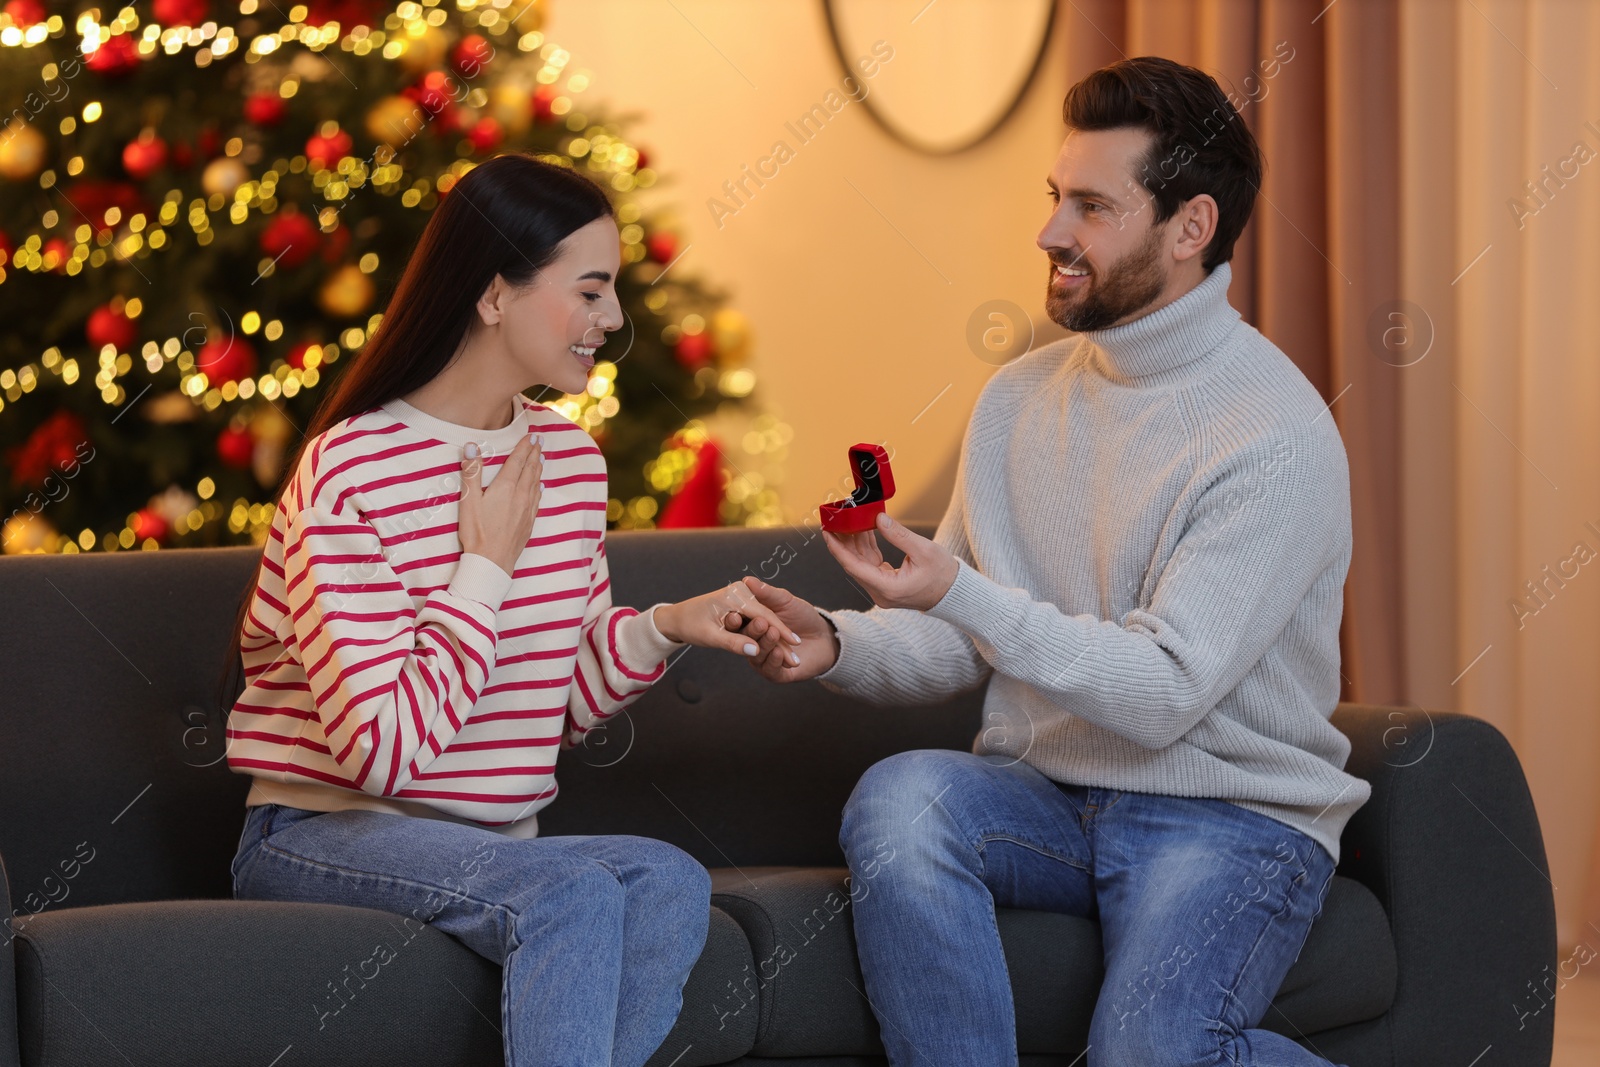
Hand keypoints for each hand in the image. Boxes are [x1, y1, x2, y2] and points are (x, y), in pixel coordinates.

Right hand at [458, 433, 541, 576]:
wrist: (492, 561)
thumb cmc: (477, 532)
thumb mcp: (468, 500)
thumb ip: (471, 472)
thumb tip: (473, 446)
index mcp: (506, 487)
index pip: (518, 461)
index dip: (524, 446)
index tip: (531, 435)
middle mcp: (521, 495)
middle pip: (530, 469)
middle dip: (534, 453)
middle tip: (539, 440)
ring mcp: (527, 509)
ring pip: (536, 482)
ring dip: (538, 467)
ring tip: (541, 457)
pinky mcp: (529, 522)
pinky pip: (537, 498)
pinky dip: (539, 487)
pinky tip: (540, 486)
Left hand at [655, 580, 805, 659]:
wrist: (678, 617)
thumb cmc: (690, 625)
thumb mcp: (709, 636)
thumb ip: (733, 643)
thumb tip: (754, 652)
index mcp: (735, 594)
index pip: (764, 615)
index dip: (780, 633)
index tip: (794, 649)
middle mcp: (742, 591)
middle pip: (769, 618)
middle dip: (784, 639)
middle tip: (797, 659)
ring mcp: (744, 595)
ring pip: (767, 620)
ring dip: (779, 639)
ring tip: (794, 656)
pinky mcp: (743, 603)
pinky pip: (761, 620)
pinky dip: (770, 634)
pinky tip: (782, 647)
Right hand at [732, 576, 839, 682]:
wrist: (825, 637)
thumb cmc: (803, 616)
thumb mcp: (786, 601)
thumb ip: (767, 593)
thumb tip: (748, 580)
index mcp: (750, 625)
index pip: (737, 624)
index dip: (735, 620)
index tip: (736, 615)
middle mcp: (752, 644)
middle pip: (745, 640)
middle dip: (752, 632)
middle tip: (761, 623)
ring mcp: (763, 660)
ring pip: (756, 655)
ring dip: (765, 644)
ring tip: (775, 634)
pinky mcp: (775, 674)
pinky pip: (769, 670)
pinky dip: (773, 661)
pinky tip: (778, 653)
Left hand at [823, 512, 957, 610]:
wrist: (955, 592)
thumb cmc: (944, 574)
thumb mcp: (924, 551)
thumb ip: (898, 535)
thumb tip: (878, 518)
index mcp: (887, 588)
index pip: (854, 567)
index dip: (837, 548)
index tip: (827, 532)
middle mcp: (881, 593)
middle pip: (854, 564)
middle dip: (844, 542)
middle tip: (835, 521)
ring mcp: (883, 590)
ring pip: (862, 564)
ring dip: (855, 543)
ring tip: (849, 521)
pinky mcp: (887, 585)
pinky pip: (871, 564)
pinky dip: (867, 548)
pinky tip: (864, 531)